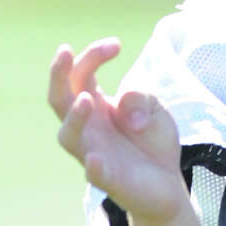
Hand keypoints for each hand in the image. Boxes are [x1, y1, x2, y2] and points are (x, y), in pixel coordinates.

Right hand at [48, 38, 185, 225]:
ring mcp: (94, 153)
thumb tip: (120, 104)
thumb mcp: (155, 107)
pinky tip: (96, 157)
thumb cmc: (152, 140)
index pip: (81, 76)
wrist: (167, 181)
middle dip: (58, 76)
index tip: (116, 44)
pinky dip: (94, 166)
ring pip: (69, 137)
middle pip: (60, 100)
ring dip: (74, 117)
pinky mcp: (109, 179)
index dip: (93, 56)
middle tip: (64, 52)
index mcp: (96, 105)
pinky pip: (94, 174)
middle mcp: (87, 127)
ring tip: (86, 99)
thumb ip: (140, 98)